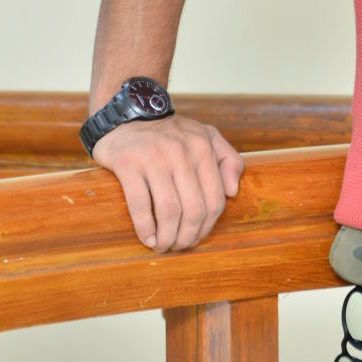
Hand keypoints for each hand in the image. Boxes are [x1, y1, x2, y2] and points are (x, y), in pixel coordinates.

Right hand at [92, 115, 243, 252]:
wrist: (129, 115)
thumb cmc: (170, 133)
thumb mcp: (206, 136)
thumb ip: (228, 159)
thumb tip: (233, 192)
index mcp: (202, 148)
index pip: (214, 199)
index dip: (207, 226)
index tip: (196, 237)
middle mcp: (181, 152)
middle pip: (193, 209)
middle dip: (188, 236)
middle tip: (179, 246)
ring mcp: (154, 157)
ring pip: (168, 210)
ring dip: (167, 237)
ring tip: (163, 246)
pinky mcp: (128, 163)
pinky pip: (140, 204)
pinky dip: (145, 228)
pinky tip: (147, 238)